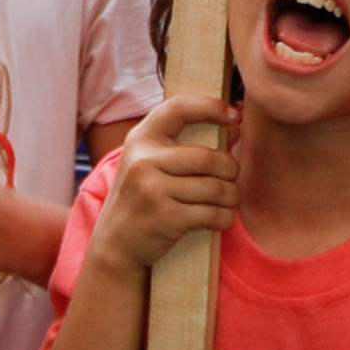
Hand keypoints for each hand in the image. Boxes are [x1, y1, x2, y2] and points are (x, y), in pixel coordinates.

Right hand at [84, 100, 236, 283]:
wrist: (115, 243)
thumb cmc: (141, 198)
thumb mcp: (150, 163)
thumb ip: (185, 144)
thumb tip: (235, 126)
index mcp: (141, 139)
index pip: (179, 108)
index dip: (212, 107)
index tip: (235, 116)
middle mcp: (143, 161)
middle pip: (209, 158)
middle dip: (231, 169)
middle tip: (231, 179)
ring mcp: (152, 190)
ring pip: (216, 188)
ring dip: (231, 196)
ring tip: (228, 200)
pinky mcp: (165, 218)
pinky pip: (212, 214)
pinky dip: (224, 218)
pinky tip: (220, 218)